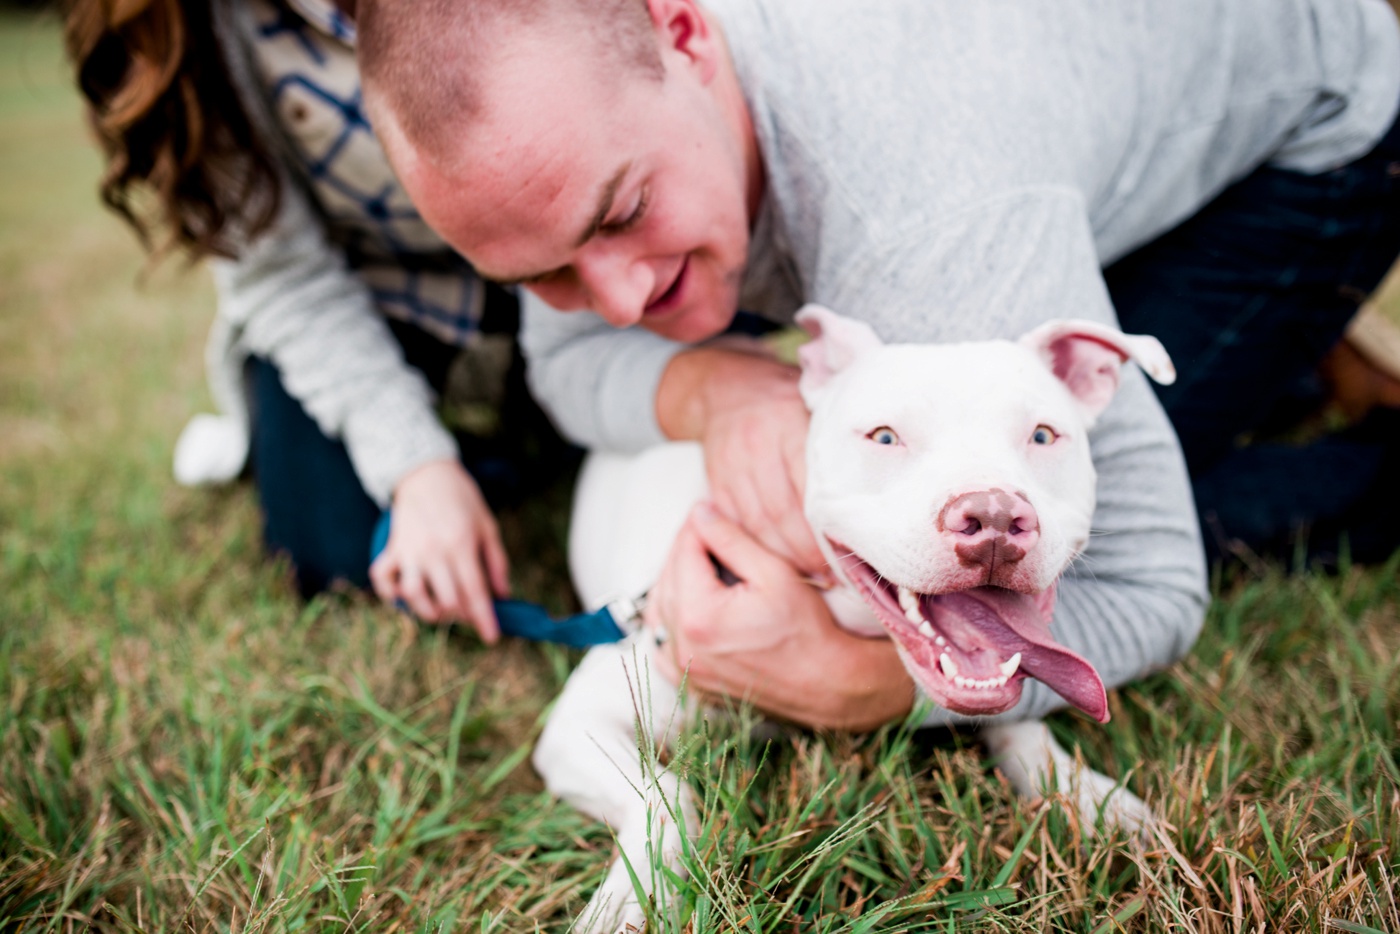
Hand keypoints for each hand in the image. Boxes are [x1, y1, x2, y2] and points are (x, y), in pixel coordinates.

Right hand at [369, 459, 509, 641]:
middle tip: (469, 613)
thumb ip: (496, 562)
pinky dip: (392, 595)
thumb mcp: (488, 526)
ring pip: (415, 597)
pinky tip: (406, 595)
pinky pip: (382, 580)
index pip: (475, 591)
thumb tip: (503, 596)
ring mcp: (410, 550)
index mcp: (462, 544)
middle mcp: (434, 550)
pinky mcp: (391, 549)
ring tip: (441, 609)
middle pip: (449, 600)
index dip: (485, 618)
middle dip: (462, 616)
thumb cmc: (462, 500)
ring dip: (429, 612)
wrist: (426, 473)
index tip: (492, 637)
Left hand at [647, 502, 913, 730]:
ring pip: (661, 606)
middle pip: (669, 576)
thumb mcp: (774, 572)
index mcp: (699, 615)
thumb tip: (699, 512)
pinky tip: (692, 602)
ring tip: (704, 563)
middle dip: (687, 549)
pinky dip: (671, 617)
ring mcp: (684, 668)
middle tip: (710, 530)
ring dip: (677, 580)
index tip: (710, 509)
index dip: (698, 524)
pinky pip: (663, 642)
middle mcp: (683, 645)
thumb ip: (730, 539)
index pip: (683, 551)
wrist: (826, 682)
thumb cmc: (807, 628)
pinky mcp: (690, 681)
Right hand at [656, 345, 826, 578]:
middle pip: (783, 512)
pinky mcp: (715, 483)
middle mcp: (756, 446)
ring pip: (759, 524)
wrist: (727, 388)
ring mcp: (732, 466)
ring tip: (812, 576)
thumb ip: (837, 442)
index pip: (810, 487)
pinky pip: (738, 525)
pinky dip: (760, 548)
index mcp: (788, 425)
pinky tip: (781, 562)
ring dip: (786, 557)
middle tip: (833, 576)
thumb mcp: (814, 407)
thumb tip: (878, 487)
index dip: (828, 526)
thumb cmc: (785, 401)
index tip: (848, 552)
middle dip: (809, 551)